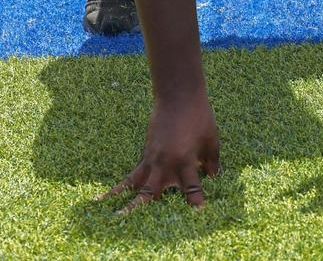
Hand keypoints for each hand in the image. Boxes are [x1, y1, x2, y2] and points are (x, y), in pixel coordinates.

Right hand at [99, 93, 219, 212]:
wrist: (178, 95)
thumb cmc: (199, 115)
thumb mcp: (211, 139)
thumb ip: (212, 161)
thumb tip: (214, 178)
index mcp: (185, 160)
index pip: (191, 187)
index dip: (196, 201)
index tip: (199, 212)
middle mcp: (165, 163)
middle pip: (153, 193)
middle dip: (148, 210)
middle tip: (143, 227)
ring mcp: (152, 159)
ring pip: (136, 185)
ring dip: (125, 201)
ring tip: (112, 217)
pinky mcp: (145, 154)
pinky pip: (133, 174)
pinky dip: (121, 186)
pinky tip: (107, 196)